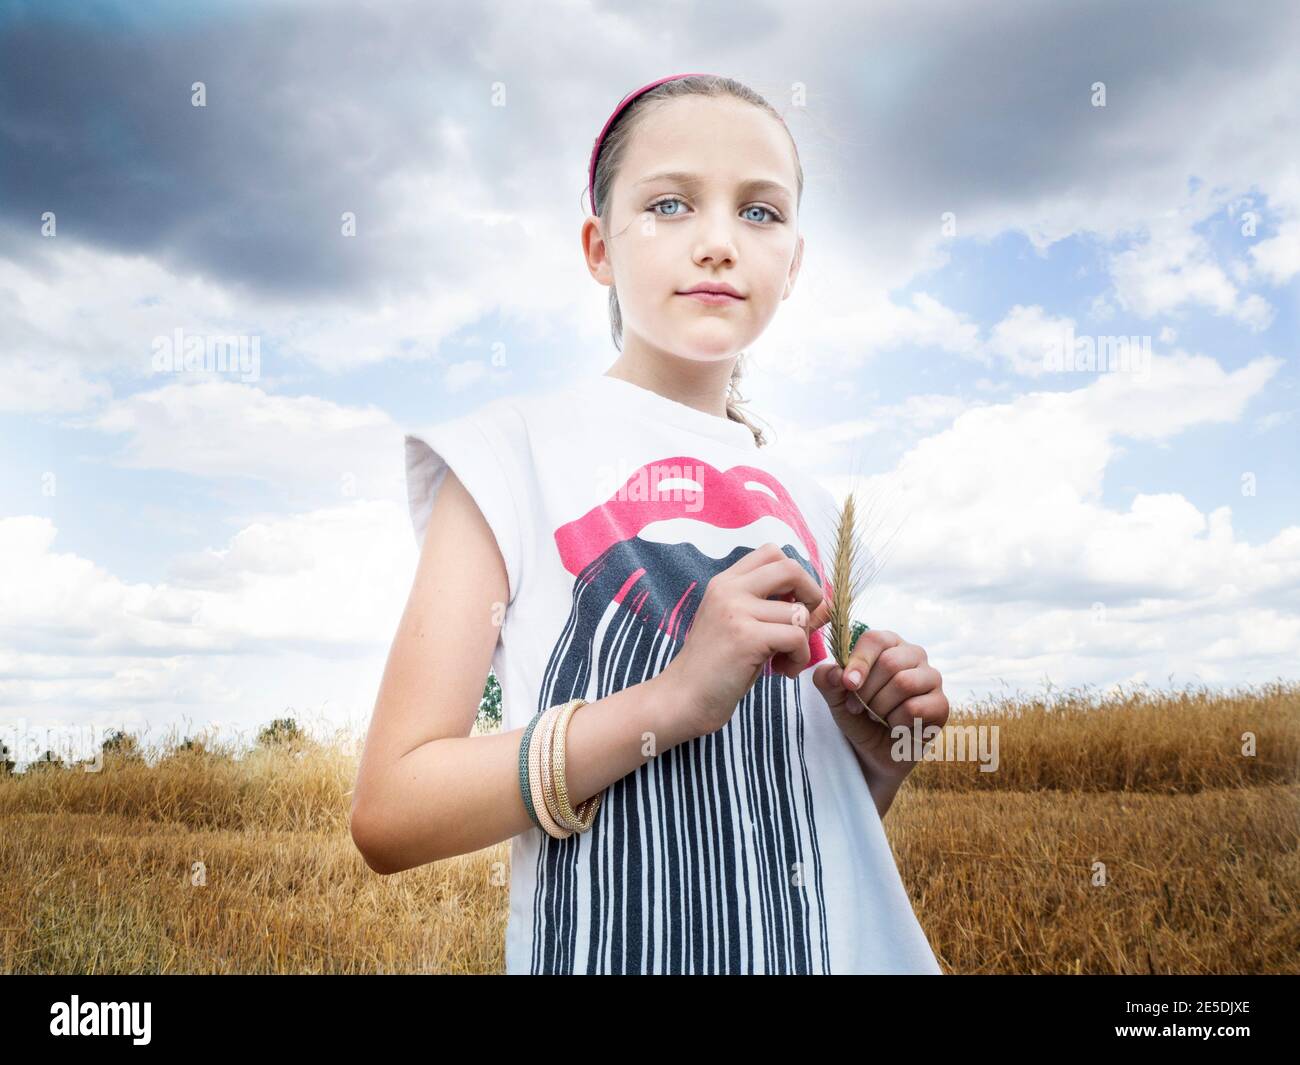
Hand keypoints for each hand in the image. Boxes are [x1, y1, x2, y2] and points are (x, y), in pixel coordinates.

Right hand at [662, 543, 826, 739]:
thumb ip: (778, 610)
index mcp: (725, 582)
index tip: (794, 603)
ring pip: (798, 613)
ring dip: (803, 641)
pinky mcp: (746, 637)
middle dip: (811, 595)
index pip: (772, 553)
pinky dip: (799, 658)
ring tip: (786, 660)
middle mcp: (729, 589)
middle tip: (804, 624)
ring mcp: (736, 611)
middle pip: (791, 568)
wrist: (683, 698)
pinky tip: (784, 671)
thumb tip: (827, 603)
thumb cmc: (716, 667)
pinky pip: (796, 637)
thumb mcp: (745, 628)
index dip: (795, 576)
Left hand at [811, 628, 948, 782]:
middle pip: (890, 662)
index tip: (847, 685)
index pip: (875, 639)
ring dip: (880, 707)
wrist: (874, 751)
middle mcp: (913, 655)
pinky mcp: (941, 704)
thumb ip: (828, 680)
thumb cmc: (858, 716)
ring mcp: (932, 678)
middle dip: (866, 691)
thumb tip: (835, 673)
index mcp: (888, 644)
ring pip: (904, 683)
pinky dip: (895, 723)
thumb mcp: (835, 698)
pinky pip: (915, 708)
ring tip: (875, 716)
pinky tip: (894, 727)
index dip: (859, 661)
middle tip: (857, 708)